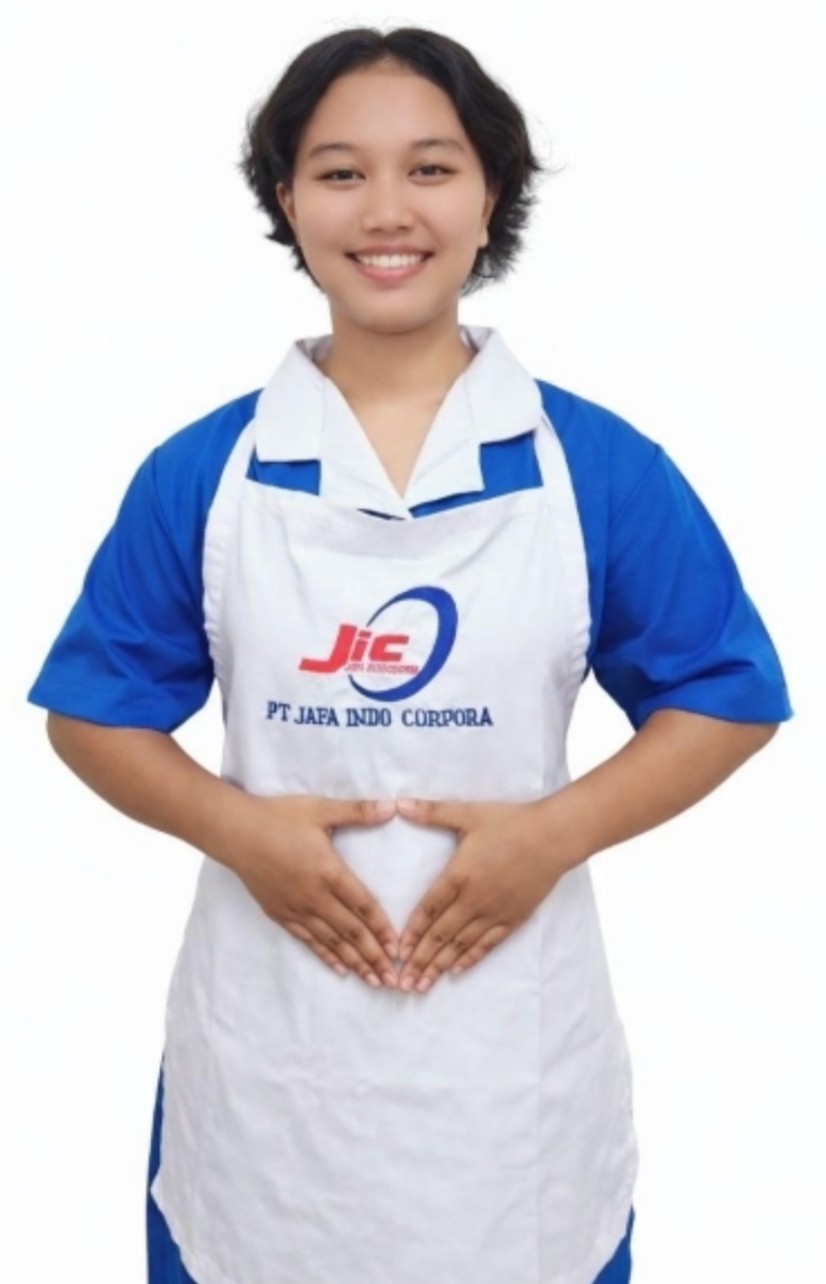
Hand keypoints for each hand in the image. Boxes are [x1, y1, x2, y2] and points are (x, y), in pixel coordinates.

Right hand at [225, 794, 400, 988]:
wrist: (234, 831)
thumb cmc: (278, 817)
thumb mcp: (320, 809)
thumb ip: (358, 811)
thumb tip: (393, 807)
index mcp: (329, 871)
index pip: (363, 905)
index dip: (382, 928)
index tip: (398, 949)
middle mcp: (314, 896)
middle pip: (350, 931)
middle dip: (374, 957)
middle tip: (393, 979)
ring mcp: (295, 908)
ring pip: (331, 941)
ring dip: (354, 963)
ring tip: (373, 981)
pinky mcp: (279, 914)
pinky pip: (307, 940)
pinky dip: (325, 955)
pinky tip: (339, 969)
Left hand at [395, 797, 566, 992]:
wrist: (554, 836)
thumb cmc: (510, 822)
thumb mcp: (468, 813)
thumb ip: (432, 811)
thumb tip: (400, 803)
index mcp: (459, 875)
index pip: (428, 909)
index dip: (411, 932)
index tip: (397, 952)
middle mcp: (474, 899)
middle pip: (441, 935)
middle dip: (420, 961)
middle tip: (402, 983)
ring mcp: (495, 911)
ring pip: (462, 944)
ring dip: (440, 966)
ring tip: (422, 986)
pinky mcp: (514, 917)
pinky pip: (488, 943)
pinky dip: (470, 958)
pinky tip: (456, 970)